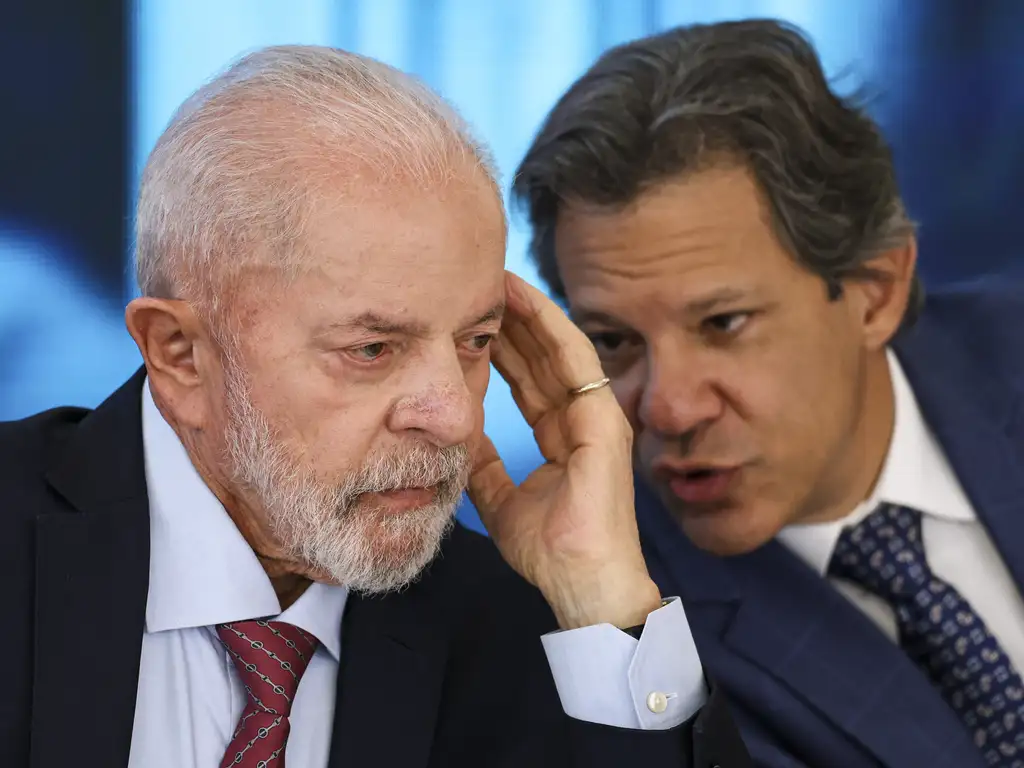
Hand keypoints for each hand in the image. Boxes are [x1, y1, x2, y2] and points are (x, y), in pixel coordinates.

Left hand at [468, 272, 661, 630]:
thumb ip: (483, 465)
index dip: (502, 350)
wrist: (581, 583)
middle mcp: (581, 420)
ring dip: (527, 313)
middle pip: (541, 359)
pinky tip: (523, 299)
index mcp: (561, 438)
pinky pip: (574, 360)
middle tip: (477, 286)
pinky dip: (548, 326)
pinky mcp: (605, 418)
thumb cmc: (550, 551)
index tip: (470, 322)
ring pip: (557, 349)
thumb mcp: (499, 499)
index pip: (529, 381)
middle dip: (511, 322)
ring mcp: (596, 416)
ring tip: (495, 279)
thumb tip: (458, 437)